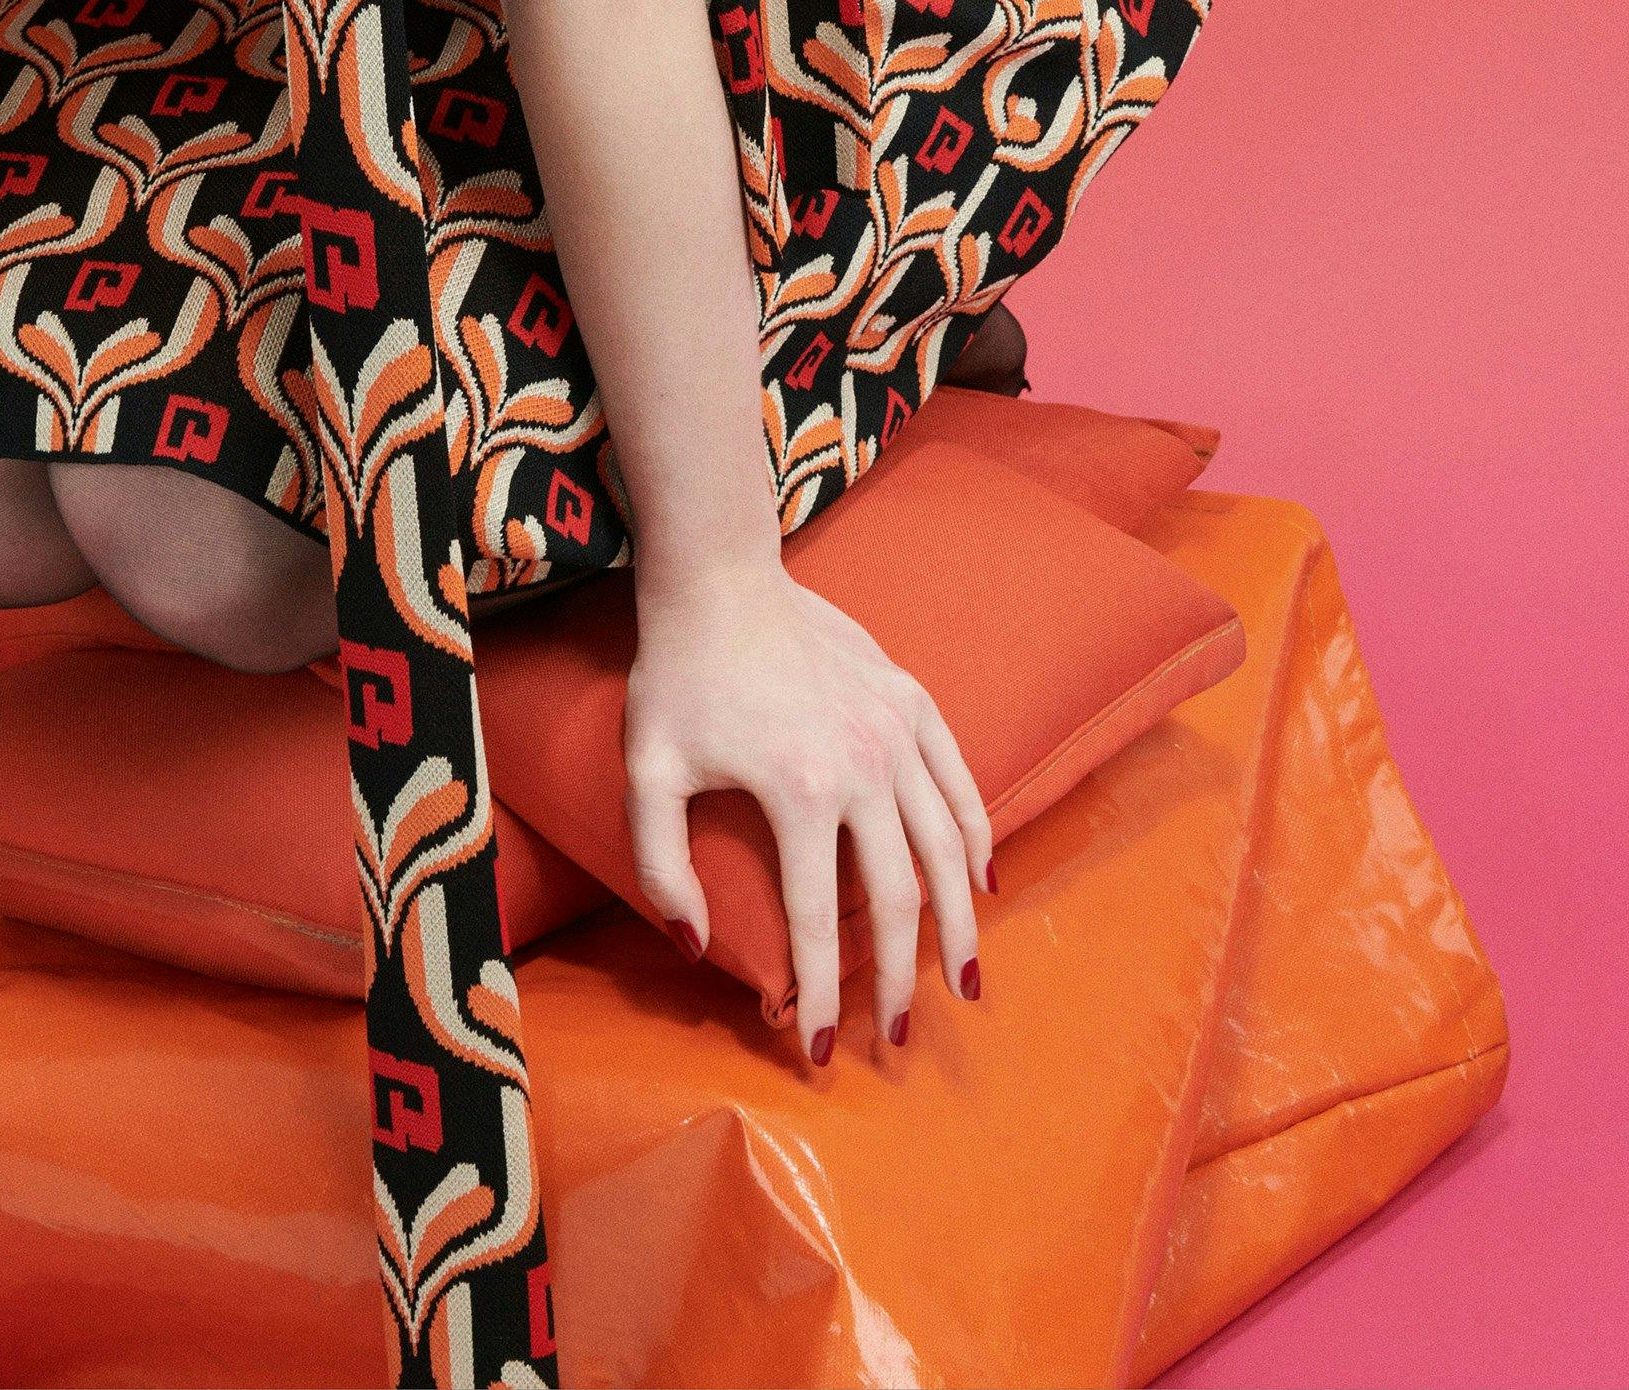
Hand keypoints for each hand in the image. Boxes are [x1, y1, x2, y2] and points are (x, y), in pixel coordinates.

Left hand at [621, 568, 991, 1060]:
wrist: (721, 577)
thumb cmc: (677, 676)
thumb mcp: (647, 772)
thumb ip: (663, 866)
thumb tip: (697, 947)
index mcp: (797, 788)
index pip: (814, 920)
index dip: (820, 992)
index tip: (824, 1050)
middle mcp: (862, 764)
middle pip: (897, 897)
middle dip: (898, 978)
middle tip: (896, 1037)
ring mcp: (895, 729)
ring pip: (945, 847)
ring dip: (958, 923)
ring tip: (964, 982)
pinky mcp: (911, 700)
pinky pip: (959, 781)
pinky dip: (976, 836)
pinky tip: (981, 883)